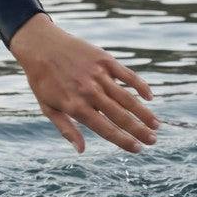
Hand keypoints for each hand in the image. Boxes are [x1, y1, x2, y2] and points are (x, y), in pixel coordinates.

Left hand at [8, 13, 158, 153]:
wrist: (40, 46)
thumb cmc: (42, 80)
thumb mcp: (48, 108)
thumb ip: (66, 129)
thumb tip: (81, 150)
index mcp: (76, 106)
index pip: (106, 129)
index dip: (124, 141)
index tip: (138, 149)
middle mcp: (90, 92)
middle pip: (121, 116)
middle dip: (139, 130)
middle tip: (153, 141)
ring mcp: (98, 75)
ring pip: (127, 98)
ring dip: (144, 112)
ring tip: (156, 125)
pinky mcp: (104, 60)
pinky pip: (127, 75)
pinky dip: (140, 86)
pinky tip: (150, 97)